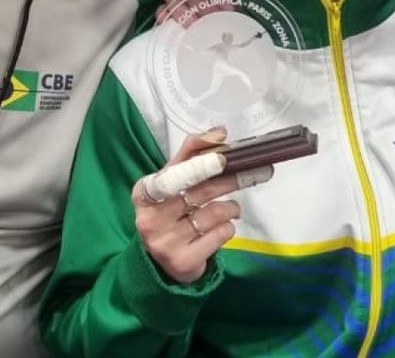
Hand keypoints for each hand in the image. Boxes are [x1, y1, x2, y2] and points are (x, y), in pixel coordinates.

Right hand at [132, 128, 270, 283]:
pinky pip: (220, 234)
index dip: (200, 164)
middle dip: (229, 180)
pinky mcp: (183, 261)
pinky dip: (228, 227)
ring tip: (230, 209)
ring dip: (230, 208)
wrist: (161, 263)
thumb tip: (219, 132)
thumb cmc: (170, 214)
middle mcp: (150, 218)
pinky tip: (220, 228)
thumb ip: (191, 154)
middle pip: (201, 191)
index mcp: (144, 193)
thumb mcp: (173, 183)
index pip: (174, 172)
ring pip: (214, 213)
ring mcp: (165, 242)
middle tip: (251, 172)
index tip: (223, 157)